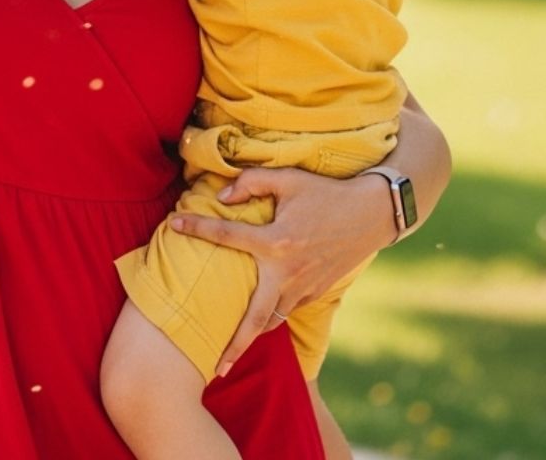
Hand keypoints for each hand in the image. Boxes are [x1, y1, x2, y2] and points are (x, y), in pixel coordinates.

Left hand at [170, 166, 395, 374]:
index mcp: (276, 241)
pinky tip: (259, 323)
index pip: (227, 235)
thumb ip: (251, 183)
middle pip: (255, 317)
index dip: (198, 228)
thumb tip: (221, 199)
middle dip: (234, 344)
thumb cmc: (325, 191)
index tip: (173, 225)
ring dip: (252, 336)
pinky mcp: (318, 292)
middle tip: (215, 367)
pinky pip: (289, 310)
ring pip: (273, 320)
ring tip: (231, 355)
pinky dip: (273, 319)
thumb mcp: (288, 178)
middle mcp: (288, 271)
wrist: (372, 213)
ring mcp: (304, 286)